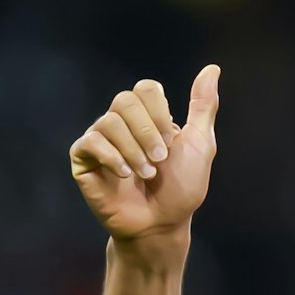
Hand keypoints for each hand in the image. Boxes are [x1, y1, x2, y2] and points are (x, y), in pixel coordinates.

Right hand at [69, 64, 219, 243]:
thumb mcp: (200, 145)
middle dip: (147, 132)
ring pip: (108, 121)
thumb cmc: (181, 190)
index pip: (145, 89)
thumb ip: (203, 107)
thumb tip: (212, 68)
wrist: (161, 225)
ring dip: (133, 150)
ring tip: (145, 174)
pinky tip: (125, 175)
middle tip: (160, 160)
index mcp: (147, 116)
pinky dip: (112, 157)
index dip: (159, 112)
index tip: (171, 144)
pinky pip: (90, 142)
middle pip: (125, 100)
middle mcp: (121, 123)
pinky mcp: (83, 160)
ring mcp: (100, 140)